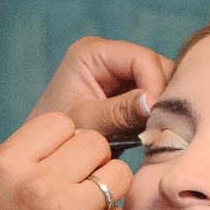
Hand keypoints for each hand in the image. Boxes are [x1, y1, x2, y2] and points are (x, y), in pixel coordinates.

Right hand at [0, 112, 134, 209]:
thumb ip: (33, 155)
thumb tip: (84, 139)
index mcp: (9, 162)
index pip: (61, 123)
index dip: (62, 139)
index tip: (54, 158)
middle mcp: (39, 185)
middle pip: (95, 143)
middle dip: (89, 158)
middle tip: (73, 181)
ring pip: (117, 175)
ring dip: (106, 185)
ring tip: (82, 203)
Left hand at [30, 36, 174, 141]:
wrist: (46, 157)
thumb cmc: (59, 139)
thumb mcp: (88, 124)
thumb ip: (119, 112)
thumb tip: (154, 102)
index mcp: (92, 53)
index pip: (141, 59)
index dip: (156, 86)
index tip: (159, 117)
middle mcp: (108, 55)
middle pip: (154, 67)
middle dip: (161, 96)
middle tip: (163, 127)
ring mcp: (118, 72)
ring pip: (159, 83)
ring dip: (161, 107)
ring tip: (157, 132)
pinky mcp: (126, 91)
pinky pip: (154, 98)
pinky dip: (156, 115)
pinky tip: (153, 133)